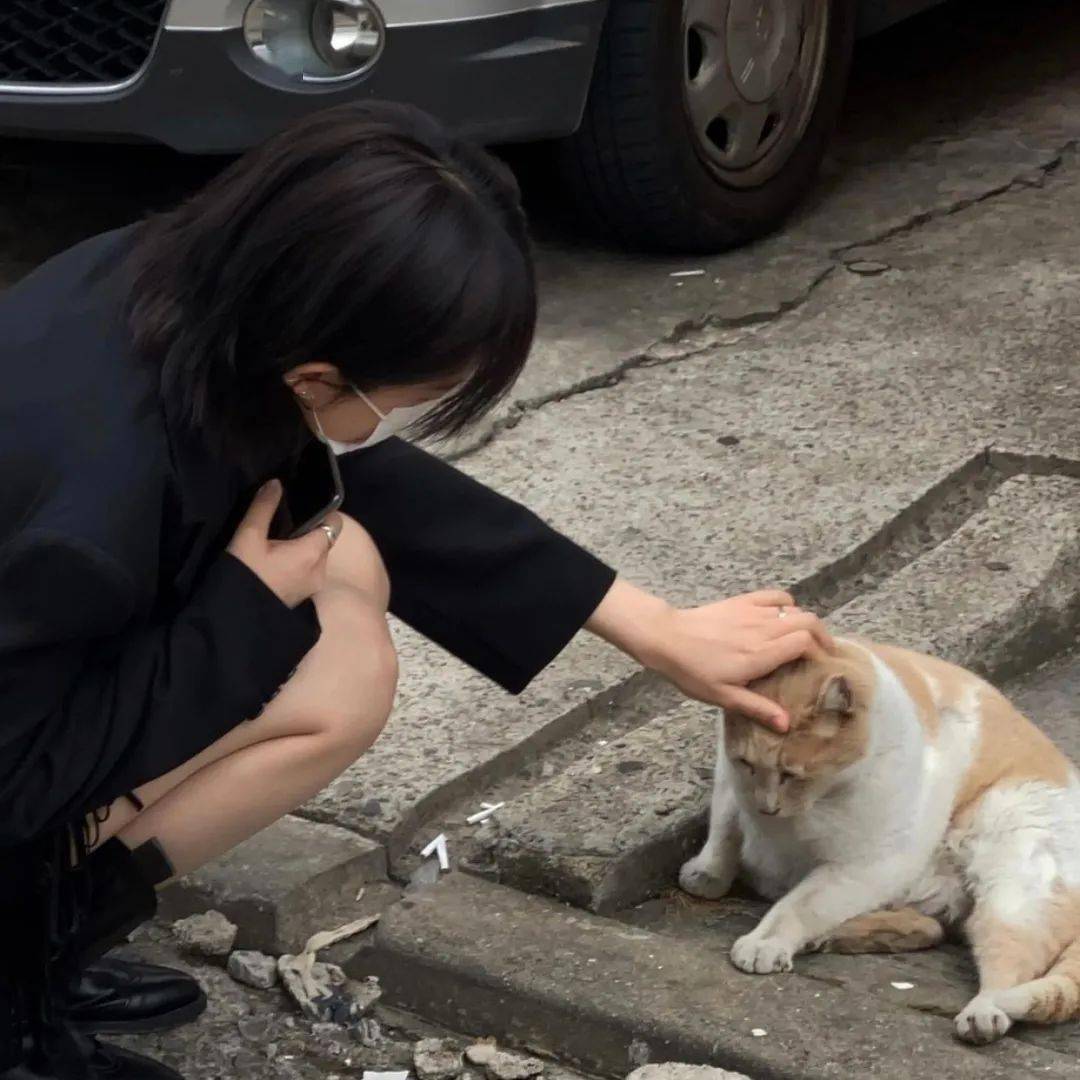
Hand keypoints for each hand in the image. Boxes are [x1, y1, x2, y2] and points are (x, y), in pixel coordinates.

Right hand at [227, 480, 340, 607]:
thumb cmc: (244, 574)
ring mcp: (313, 586)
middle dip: (307, 530)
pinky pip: (308, 570)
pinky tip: (275, 560)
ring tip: (275, 542)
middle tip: (282, 523)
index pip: (334, 523)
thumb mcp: (248, 537)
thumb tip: (276, 484)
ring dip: (301, 547)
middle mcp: (320, 570)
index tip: (301, 507)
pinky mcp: (303, 596)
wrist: (233, 618)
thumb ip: (263, 507)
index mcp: (313, 552)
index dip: (322, 512)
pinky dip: (297, 562)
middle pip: (324, 539)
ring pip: (315, 556)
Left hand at [586, 580, 833, 730]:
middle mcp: (762, 629)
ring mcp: (752, 612)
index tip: (820, 665)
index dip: (819, 651)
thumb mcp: (723, 696)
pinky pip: (774, 596)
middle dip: (822, 635)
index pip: (805, 642)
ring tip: (804, 639)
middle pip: (808, 621)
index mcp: (760, 654)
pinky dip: (786, 603)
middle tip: (822, 652)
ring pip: (794, 609)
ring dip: (805, 622)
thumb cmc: (693, 671)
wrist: (667, 638)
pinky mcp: (741, 601)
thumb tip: (786, 724)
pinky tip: (783, 615)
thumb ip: (757, 708)